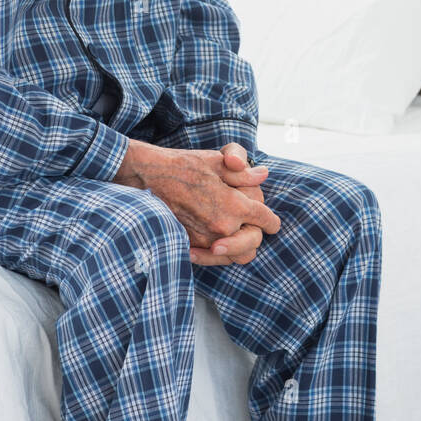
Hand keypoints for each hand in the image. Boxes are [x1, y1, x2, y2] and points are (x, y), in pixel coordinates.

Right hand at [113, 139, 279, 265]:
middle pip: (253, 244)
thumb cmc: (183, 164)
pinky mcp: (189, 245)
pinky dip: (217, 252)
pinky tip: (214, 240)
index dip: (272, 220)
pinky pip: (213, 258)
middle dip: (256, 234)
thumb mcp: (216, 161)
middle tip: (252, 225)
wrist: (147, 177)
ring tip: (234, 233)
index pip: (265, 220)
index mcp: (233, 205)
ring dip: (238, 246)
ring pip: (235, 256)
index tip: (272, 222)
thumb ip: (243, 173)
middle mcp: (222, 226)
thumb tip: (262, 175)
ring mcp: (205, 239)